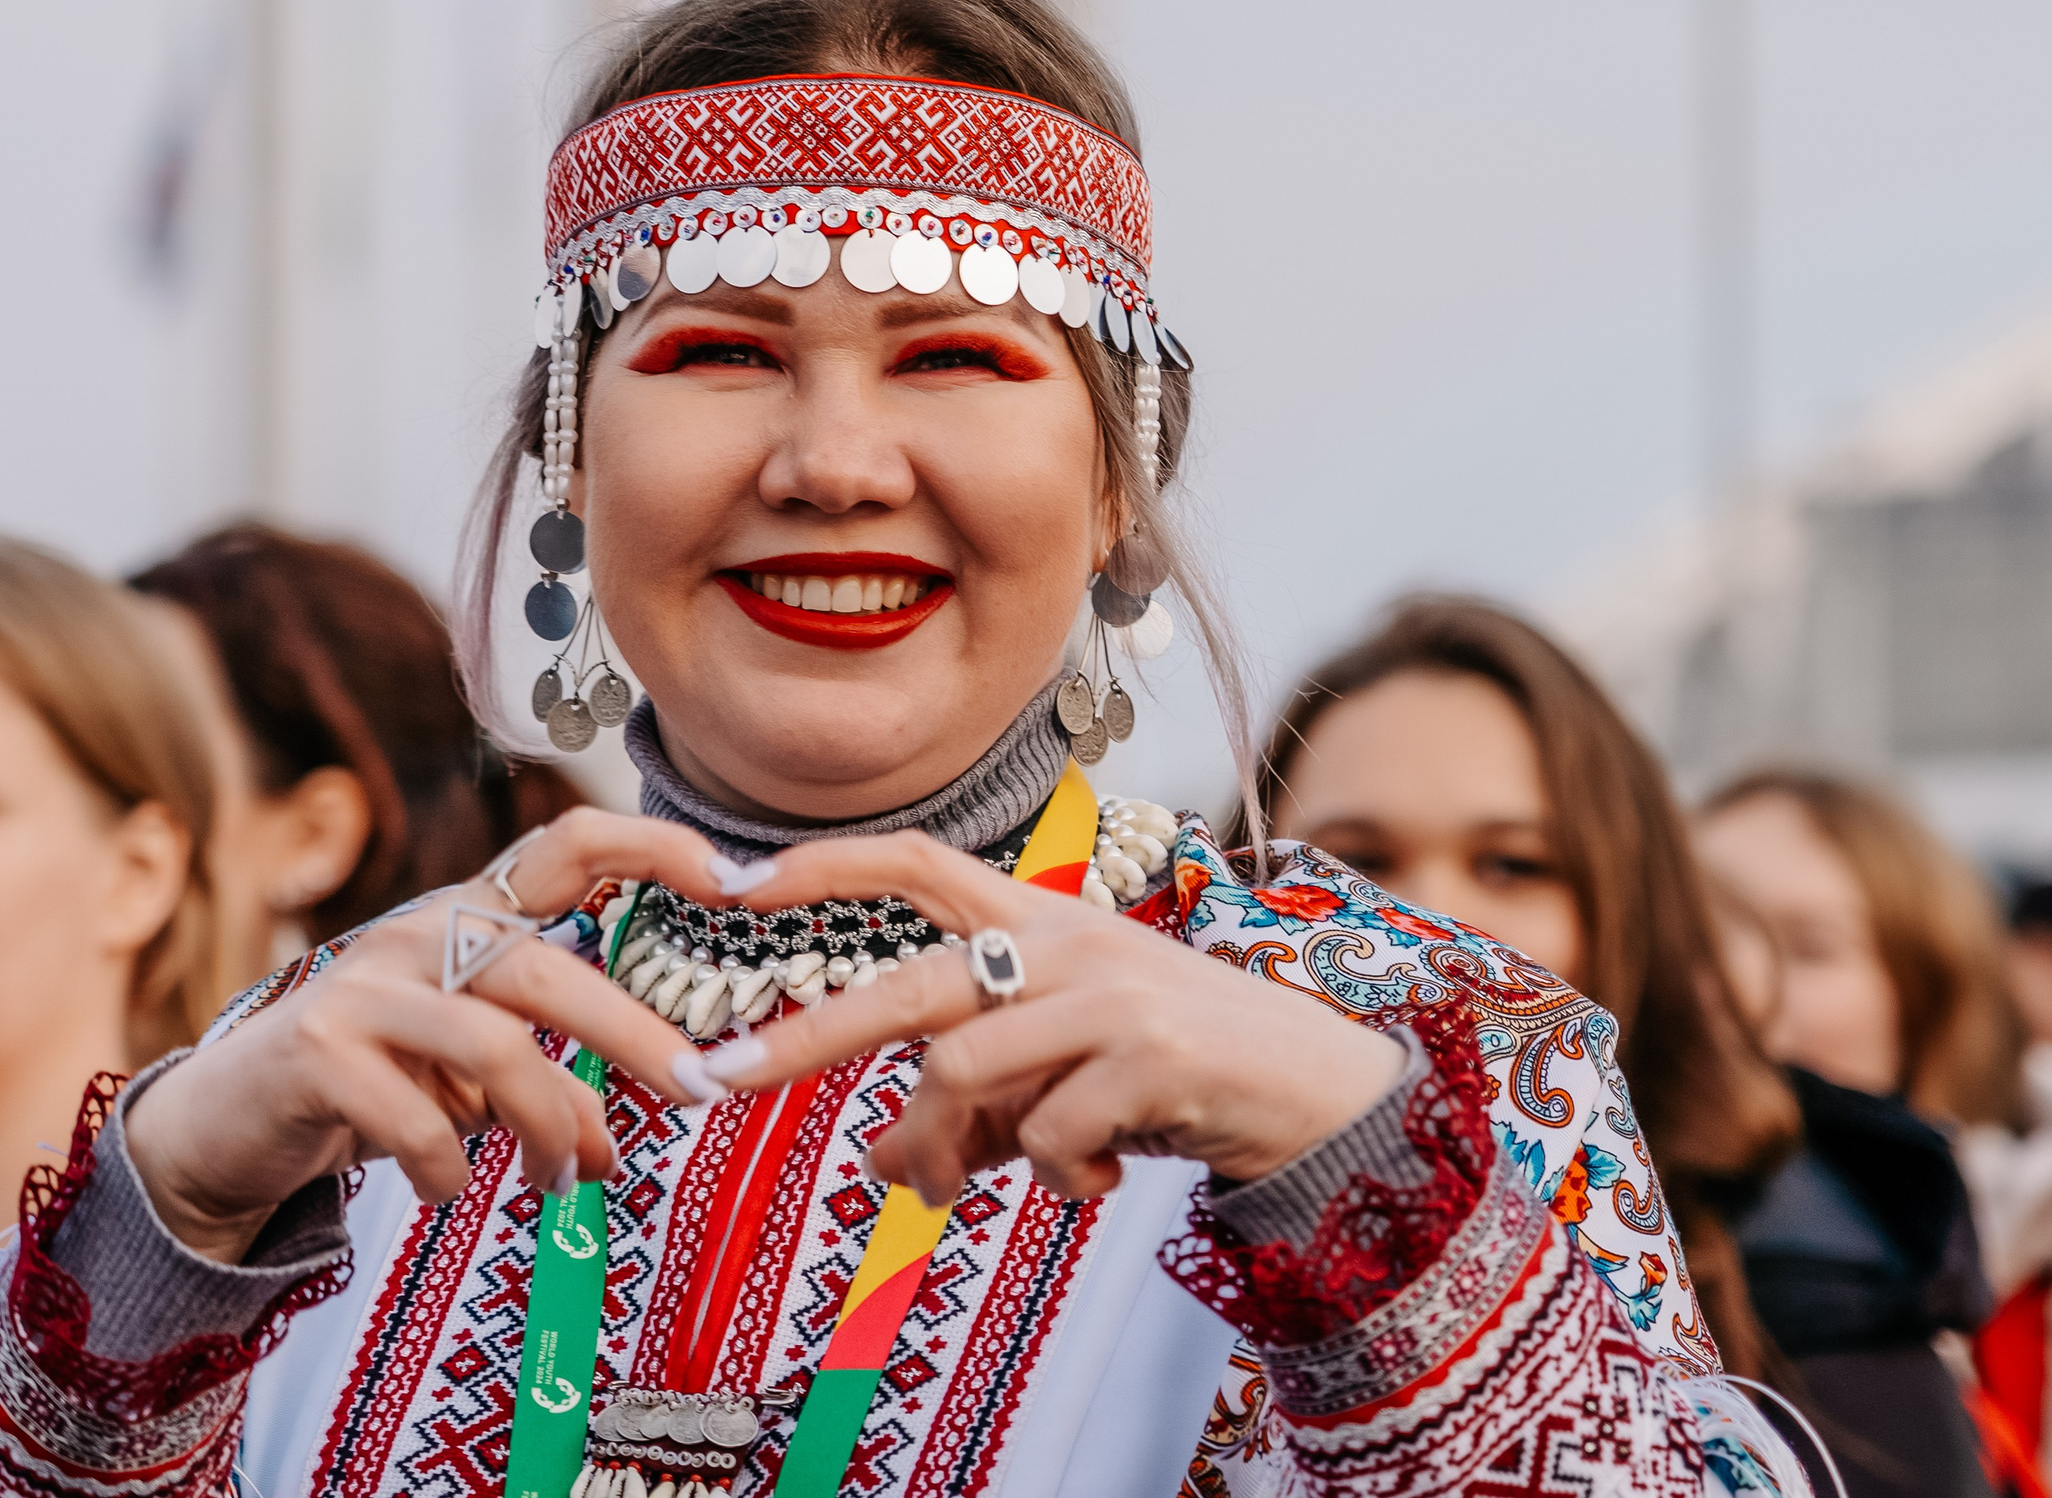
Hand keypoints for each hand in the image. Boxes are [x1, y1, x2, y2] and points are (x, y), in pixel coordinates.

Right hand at [125, 809, 750, 1261]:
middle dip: (634, 1036)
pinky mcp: (317, 1050)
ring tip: (563, 1183)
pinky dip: (450, 1168)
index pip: (569, 847)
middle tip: (701, 1091)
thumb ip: (548, 1090)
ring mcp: (363, 987)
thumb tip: (618, 1150)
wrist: (224, 1125)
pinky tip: (449, 1188)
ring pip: (496, 1046)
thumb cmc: (370, 1086)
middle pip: (547, 968)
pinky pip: (421, 1119)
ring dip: (548, 1127)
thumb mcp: (470, 1078)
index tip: (736, 877)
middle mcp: (421, 933)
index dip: (653, 848)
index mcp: (472, 918)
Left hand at [700, 833, 1407, 1202]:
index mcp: (1045, 925)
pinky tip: (1102, 1178)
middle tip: (723, 1080)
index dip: (827, 866)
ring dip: (948, 1151)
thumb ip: (980, 1105)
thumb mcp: (1070, 1075)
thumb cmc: (1186, 1075)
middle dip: (804, 1038)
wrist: (1328, 1092)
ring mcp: (1111, 995)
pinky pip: (1046, 1132)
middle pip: (909, 987)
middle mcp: (1070, 943)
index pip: (920, 864)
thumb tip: (886, 1162)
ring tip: (974, 1187)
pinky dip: (1057, 1176)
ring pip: (962, 1072)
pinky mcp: (1151, 1054)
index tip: (734, 882)